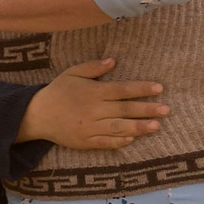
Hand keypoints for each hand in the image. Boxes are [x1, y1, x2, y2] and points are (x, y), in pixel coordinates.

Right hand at [19, 57, 168, 151]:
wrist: (37, 115)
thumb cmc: (57, 92)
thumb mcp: (72, 73)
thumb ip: (93, 68)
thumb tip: (113, 61)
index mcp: (93, 92)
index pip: (122, 89)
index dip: (141, 89)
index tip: (159, 89)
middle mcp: (94, 110)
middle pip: (125, 109)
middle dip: (147, 109)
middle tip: (166, 110)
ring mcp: (90, 128)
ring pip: (120, 127)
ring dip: (139, 127)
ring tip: (156, 126)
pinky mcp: (86, 142)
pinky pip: (106, 143)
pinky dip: (120, 141)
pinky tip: (133, 139)